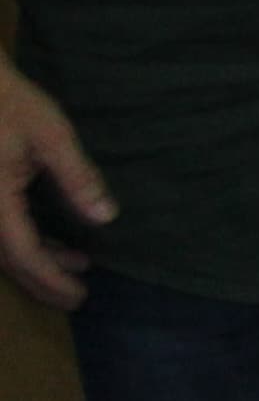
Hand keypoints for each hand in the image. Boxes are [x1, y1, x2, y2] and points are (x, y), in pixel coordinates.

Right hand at [0, 59, 113, 309]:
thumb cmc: (11, 105)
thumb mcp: (52, 136)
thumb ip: (78, 177)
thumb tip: (106, 216)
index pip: (23, 254)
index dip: (50, 279)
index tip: (78, 295)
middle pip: (8, 260)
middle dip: (43, 280)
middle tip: (78, 295)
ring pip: (1, 250)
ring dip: (36, 262)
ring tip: (78, 264)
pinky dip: (22, 244)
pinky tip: (51, 245)